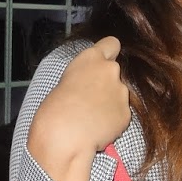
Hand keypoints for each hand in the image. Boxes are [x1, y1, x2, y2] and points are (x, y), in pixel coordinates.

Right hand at [27, 36, 129, 178]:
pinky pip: (121, 114)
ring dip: (111, 103)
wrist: (64, 136)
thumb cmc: (54, 108)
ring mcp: (121, 92)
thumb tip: (91, 84)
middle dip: (108, 83)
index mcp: (91, 58)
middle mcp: (111, 71)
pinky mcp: (127, 114)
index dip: (109, 53)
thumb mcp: (65, 81)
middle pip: (115, 73)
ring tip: (93, 118)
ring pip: (120, 95)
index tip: (104, 62)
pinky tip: (99, 129)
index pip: (112, 43)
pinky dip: (113, 121)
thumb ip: (85, 76)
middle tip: (92, 99)